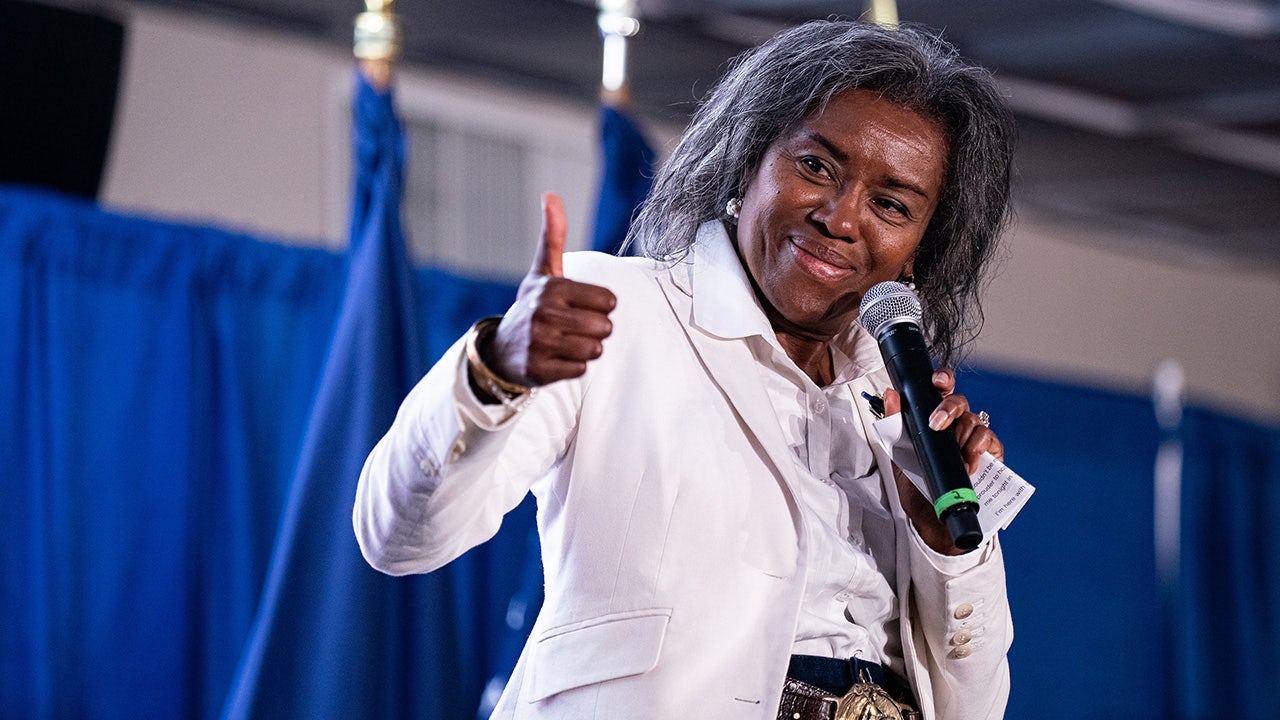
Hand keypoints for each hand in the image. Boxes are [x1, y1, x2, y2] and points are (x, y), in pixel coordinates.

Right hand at [485, 193, 616, 386]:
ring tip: (566, 342)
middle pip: (604, 327)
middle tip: (574, 327)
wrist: (501, 348)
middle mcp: (544, 314)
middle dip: (595, 329)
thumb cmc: (534, 305)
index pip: (608, 301)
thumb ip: (553, 235)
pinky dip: (572, 366)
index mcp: (552, 288)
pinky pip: (580, 370)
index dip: (600, 306)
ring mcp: (540, 344)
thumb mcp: (543, 271)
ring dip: (586, 349)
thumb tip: (550, 195)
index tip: (580, 306)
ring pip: (594, 350)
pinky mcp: (539, 370)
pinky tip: (556, 358)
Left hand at [882, 368, 1003, 472]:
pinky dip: (977, 450)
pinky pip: (988, 439)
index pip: (942, 390)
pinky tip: (968, 464)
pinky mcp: (991, 453)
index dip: (943, 380)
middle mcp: (956, 424)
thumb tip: (891, 394)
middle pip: (959, 401)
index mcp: (935, 419)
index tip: (938, 382)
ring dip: (961, 436)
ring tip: (953, 456)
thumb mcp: (900, 453)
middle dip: (948, 408)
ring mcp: (974, 437)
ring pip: (973, 420)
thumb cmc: (918, 483)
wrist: (932, 515)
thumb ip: (894, 423)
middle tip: (936, 425)